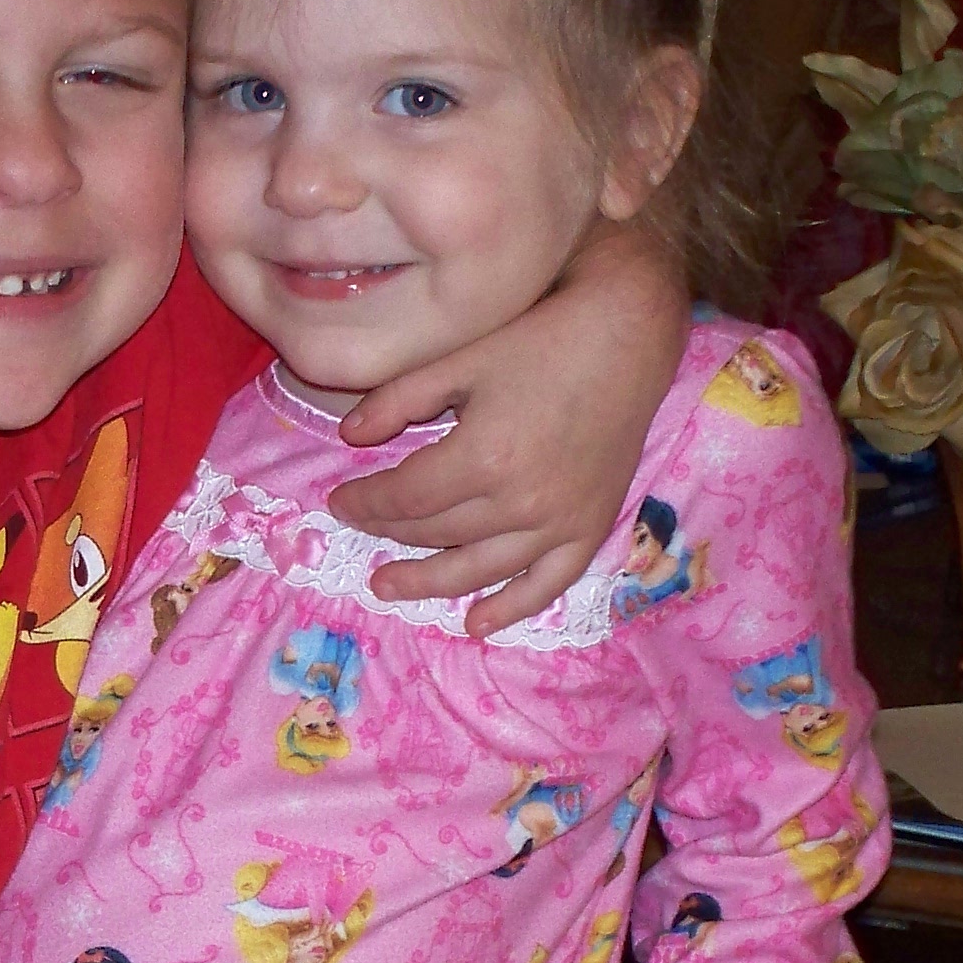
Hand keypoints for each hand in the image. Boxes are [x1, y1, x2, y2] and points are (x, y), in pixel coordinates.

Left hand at [327, 218, 691, 632]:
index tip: (338, 501)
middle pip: (435, 532)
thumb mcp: (458, 359)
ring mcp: (557, 522)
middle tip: (360, 530)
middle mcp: (519, 500)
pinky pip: (545, 584)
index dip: (365, 503)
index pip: (406, 497)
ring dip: (429, 581)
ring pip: (478, 567)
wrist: (625, 338)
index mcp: (482, 456)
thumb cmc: (538, 340)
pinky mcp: (589, 529)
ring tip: (388, 585)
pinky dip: (509, 608)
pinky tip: (475, 623)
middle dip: (388, 532)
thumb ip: (398, 400)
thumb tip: (348, 436)